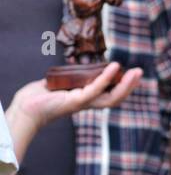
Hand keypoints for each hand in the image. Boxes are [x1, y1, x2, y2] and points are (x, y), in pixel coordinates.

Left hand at [10, 61, 140, 132]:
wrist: (25, 109)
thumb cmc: (38, 97)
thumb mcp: (59, 83)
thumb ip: (70, 77)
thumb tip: (73, 66)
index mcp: (86, 100)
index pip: (110, 94)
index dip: (123, 86)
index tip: (132, 74)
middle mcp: (87, 103)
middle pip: (115, 98)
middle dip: (130, 86)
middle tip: (140, 72)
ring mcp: (83, 103)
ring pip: (111, 97)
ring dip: (125, 85)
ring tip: (135, 72)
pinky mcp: (75, 101)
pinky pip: (95, 89)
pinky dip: (106, 78)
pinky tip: (114, 67)